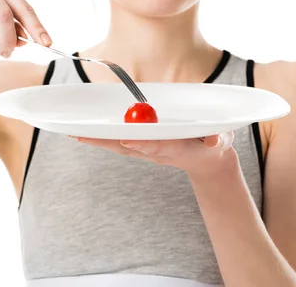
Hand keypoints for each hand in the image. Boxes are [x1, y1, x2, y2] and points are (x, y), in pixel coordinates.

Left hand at [70, 131, 237, 178]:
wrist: (208, 159)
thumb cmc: (214, 144)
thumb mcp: (220, 141)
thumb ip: (218, 140)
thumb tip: (214, 142)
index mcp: (175, 147)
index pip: (156, 145)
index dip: (141, 143)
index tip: (126, 139)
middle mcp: (156, 150)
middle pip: (127, 146)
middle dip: (105, 142)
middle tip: (82, 136)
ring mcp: (147, 150)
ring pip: (119, 146)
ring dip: (98, 141)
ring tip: (75, 135)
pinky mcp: (143, 147)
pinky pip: (119, 143)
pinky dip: (102, 139)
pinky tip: (84, 135)